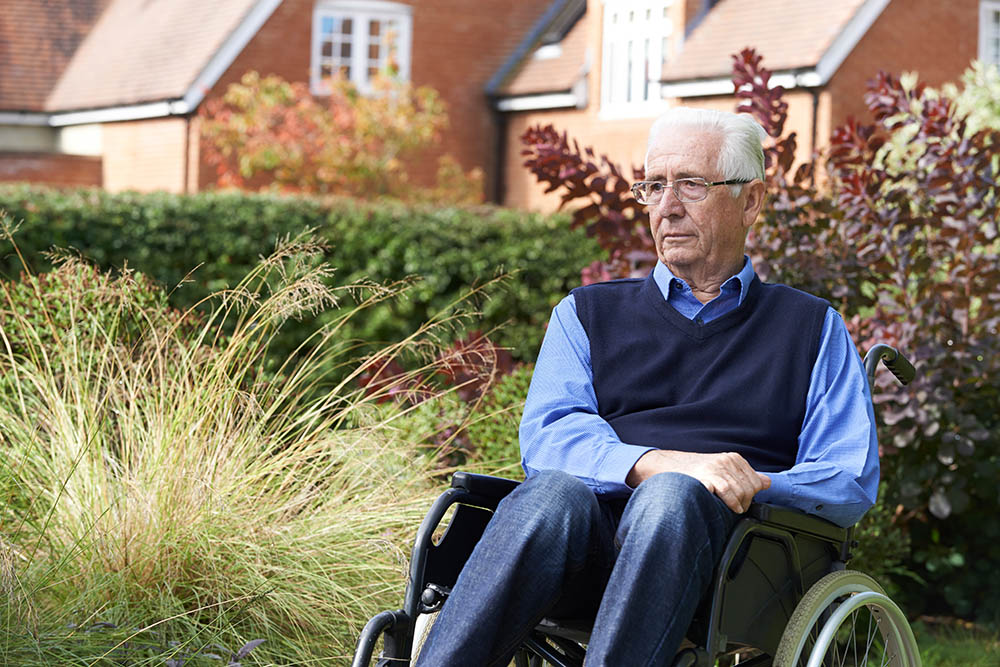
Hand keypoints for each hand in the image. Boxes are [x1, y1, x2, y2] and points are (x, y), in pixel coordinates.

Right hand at [626, 450, 770, 513]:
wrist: (664, 467)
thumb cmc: (691, 472)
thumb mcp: (720, 470)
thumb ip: (744, 476)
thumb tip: (767, 482)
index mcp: (733, 458)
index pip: (755, 482)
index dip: (751, 496)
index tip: (741, 502)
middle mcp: (727, 461)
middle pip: (750, 488)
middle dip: (745, 502)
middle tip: (734, 508)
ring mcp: (717, 468)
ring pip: (742, 492)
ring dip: (738, 505)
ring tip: (728, 508)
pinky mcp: (707, 476)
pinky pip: (728, 492)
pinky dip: (730, 503)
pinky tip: (725, 506)